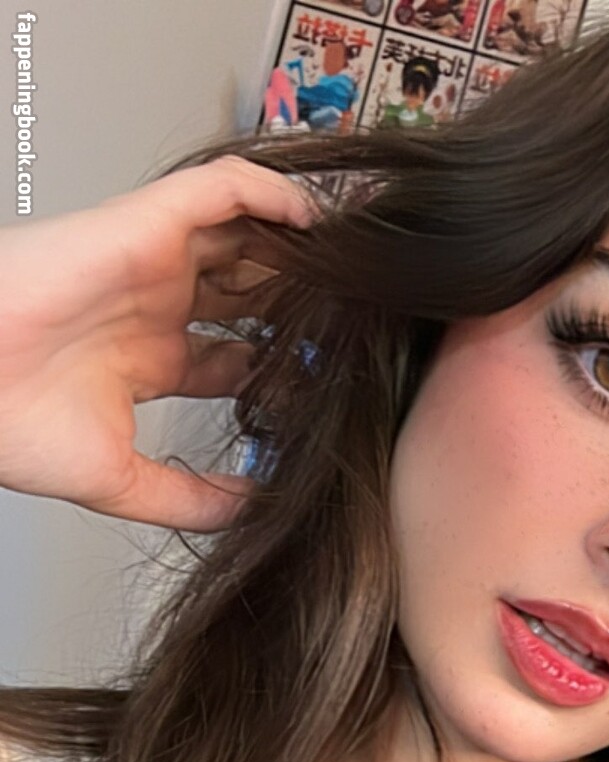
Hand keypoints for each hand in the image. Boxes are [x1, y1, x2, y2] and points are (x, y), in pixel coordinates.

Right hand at [0, 156, 318, 530]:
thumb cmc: (9, 424)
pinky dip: (274, 198)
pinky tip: (316, 223)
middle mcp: (154, 306)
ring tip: (353, 271)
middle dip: (302, 306)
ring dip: (299, 250)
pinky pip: (226, 190)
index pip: (235, 357)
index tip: (334, 388)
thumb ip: (192, 498)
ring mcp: (153, 262)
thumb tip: (256, 511)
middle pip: (249, 291)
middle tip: (361, 326)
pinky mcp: (147, 224)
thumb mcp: (124, 483)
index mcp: (147, 359)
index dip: (285, 369)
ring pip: (246, 236)